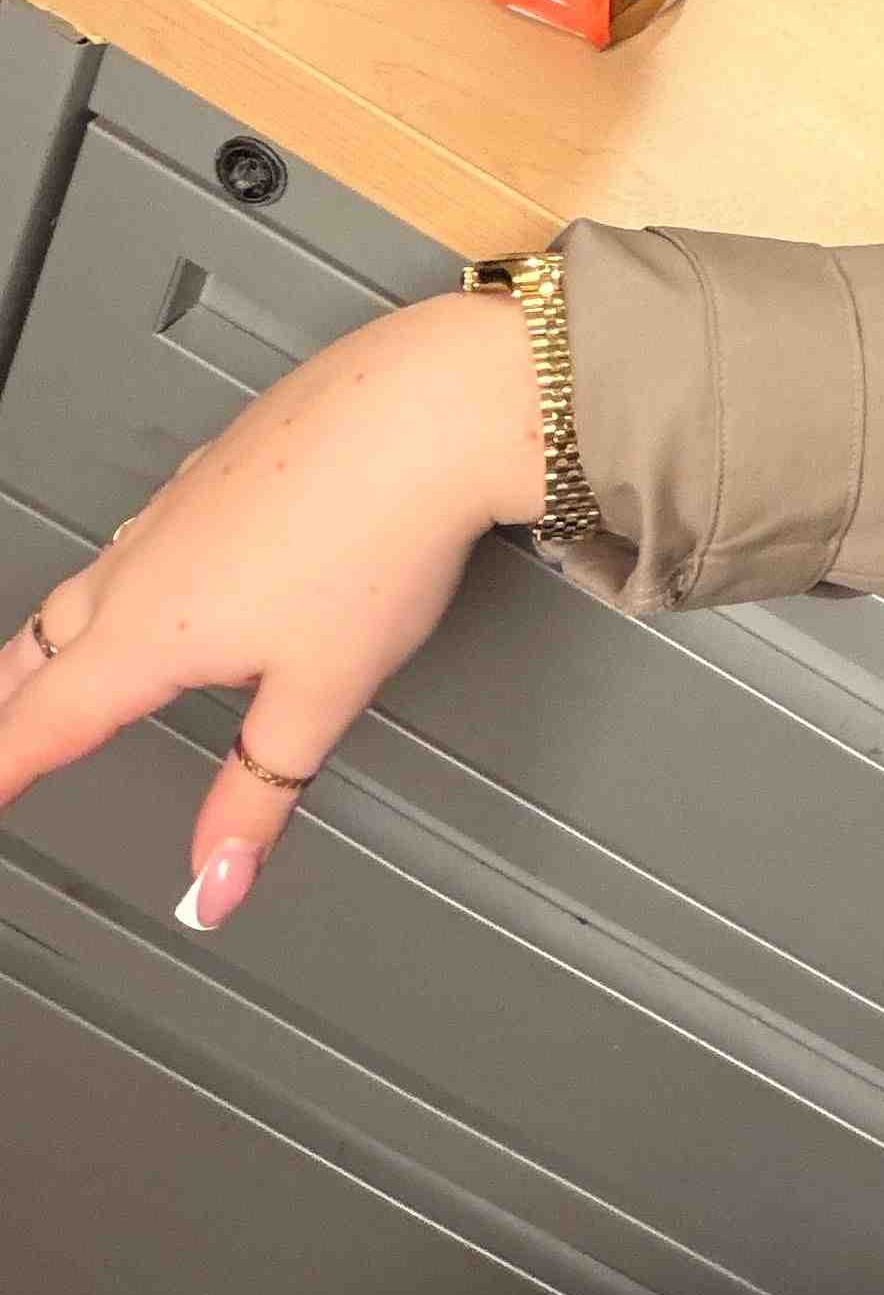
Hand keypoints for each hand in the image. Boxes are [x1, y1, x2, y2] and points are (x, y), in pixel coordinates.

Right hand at [0, 288, 541, 933]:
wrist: (430, 408)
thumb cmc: (380, 537)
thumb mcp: (318, 697)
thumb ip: (258, 796)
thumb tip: (213, 886)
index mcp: (147, 632)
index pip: (44, 723)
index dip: (2, 770)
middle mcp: (144, 562)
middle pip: (42, 648)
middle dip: (8, 704)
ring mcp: (178, 504)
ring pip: (88, 581)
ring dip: (54, 635)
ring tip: (46, 666)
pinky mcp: (219, 462)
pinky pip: (146, 529)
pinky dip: (124, 571)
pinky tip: (156, 571)